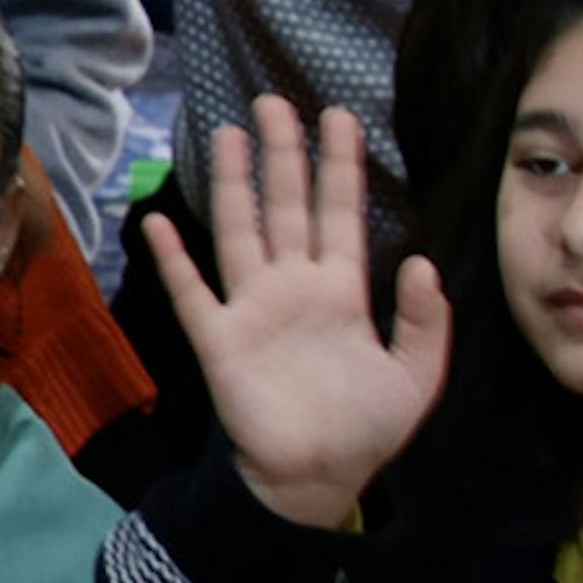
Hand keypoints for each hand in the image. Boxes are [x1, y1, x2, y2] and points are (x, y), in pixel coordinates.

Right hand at [144, 99, 449, 536]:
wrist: (316, 480)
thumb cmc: (366, 430)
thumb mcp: (418, 376)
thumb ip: (425, 320)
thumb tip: (420, 260)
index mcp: (343, 293)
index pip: (341, 214)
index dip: (340, 167)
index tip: (340, 116)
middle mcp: (296, 288)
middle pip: (287, 207)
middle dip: (284, 154)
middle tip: (276, 102)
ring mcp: (254, 309)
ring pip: (241, 232)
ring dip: (234, 184)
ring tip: (229, 134)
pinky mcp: (220, 340)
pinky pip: (192, 292)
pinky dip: (173, 258)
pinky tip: (157, 220)